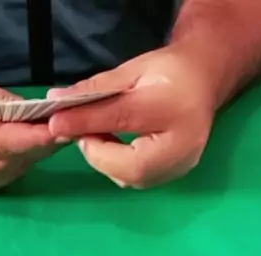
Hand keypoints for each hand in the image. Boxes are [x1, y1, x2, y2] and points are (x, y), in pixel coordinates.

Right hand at [0, 76, 58, 192]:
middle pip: (17, 160)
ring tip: (53, 130)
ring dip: (36, 151)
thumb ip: (4, 105)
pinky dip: (24, 158)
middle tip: (69, 124)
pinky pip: (11, 174)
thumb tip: (37, 115)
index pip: (6, 144)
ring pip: (18, 169)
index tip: (64, 129)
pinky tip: (32, 143)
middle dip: (43, 142)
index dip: (37, 137)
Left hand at [48, 44, 215, 187]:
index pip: (122, 119)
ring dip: (105, 159)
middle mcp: (182, 148)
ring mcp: (179, 168)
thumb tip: (56, 102)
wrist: (204, 81)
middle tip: (81, 130)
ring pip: (128, 177)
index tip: (56, 124)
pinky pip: (136, 179)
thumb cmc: (169, 72)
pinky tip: (114, 146)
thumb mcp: (132, 72)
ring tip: (98, 135)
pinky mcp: (173, 177)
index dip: (86, 124)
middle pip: (126, 164)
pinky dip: (118, 165)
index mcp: (174, 109)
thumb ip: (96, 90)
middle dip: (96, 150)